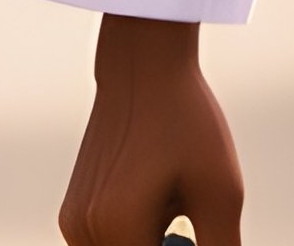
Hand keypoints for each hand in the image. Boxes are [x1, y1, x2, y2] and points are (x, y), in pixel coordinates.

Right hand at [59, 17, 243, 245]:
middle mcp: (84, 233)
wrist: (145, 66)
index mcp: (118, 231)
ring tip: (176, 211)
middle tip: (187, 226)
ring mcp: (74, 223)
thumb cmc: (188, 122)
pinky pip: (106, 245)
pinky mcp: (73, 211)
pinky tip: (160, 203)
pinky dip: (134, 239)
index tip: (196, 236)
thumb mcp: (220, 191)